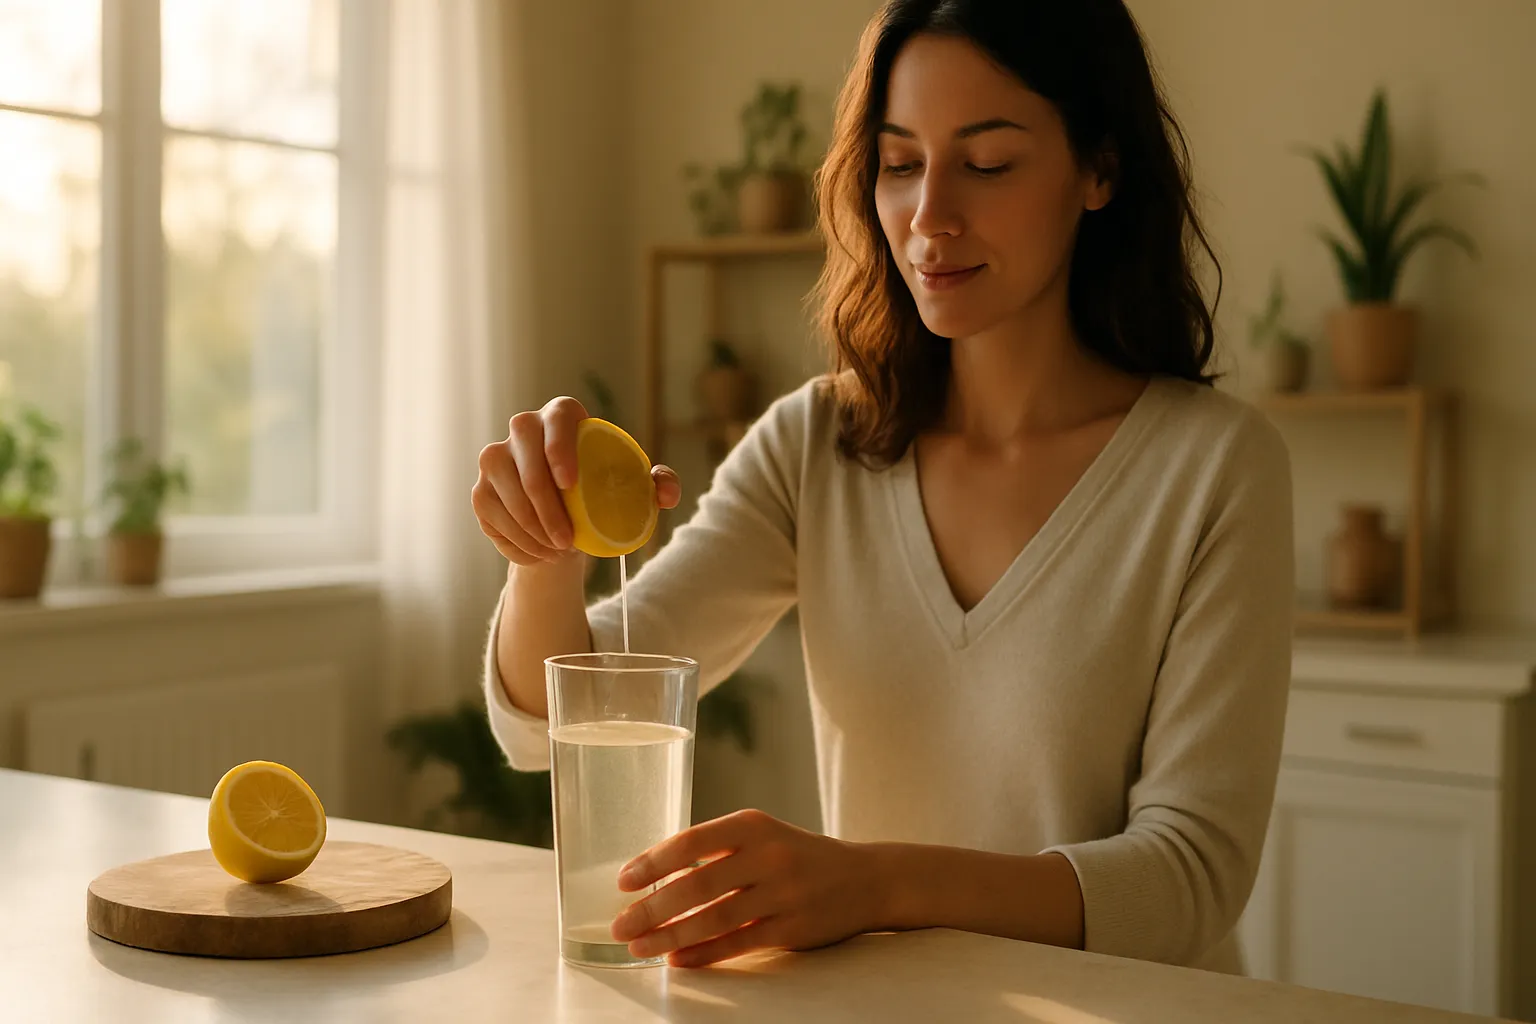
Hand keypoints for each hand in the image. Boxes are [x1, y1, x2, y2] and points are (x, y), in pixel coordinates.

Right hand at [472, 396, 680, 564]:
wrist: (568, 516)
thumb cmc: (604, 490)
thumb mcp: (637, 488)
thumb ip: (659, 484)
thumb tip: (665, 493)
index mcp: (562, 416)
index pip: (557, 420)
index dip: (559, 446)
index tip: (571, 483)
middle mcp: (523, 428)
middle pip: (525, 460)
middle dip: (545, 505)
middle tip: (568, 540)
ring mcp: (495, 458)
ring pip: (505, 492)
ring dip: (531, 529)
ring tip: (558, 552)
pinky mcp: (481, 490)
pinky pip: (492, 517)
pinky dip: (517, 542)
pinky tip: (540, 555)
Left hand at [609, 809, 882, 967]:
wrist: (864, 878)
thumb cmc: (797, 856)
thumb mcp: (761, 836)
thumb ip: (716, 851)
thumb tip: (653, 877)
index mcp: (752, 825)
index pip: (690, 842)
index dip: (652, 862)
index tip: (624, 882)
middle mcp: (767, 855)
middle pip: (696, 885)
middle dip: (651, 908)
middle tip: (621, 925)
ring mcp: (782, 893)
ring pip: (713, 919)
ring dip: (669, 936)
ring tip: (640, 947)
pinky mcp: (792, 928)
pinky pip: (737, 944)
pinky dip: (703, 954)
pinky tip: (677, 959)